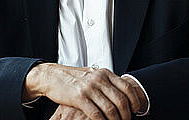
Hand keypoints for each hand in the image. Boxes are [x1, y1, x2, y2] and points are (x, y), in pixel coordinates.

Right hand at [23, 63, 142, 119]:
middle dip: (127, 115)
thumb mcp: (92, 74)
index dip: (135, 100)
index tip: (137, 109)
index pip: (127, 87)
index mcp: (104, 73)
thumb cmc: (73, 77)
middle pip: (121, 100)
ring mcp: (89, 88)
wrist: (52, 76)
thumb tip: (121, 91)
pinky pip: (96, 114)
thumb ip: (106, 81)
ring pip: (111, 109)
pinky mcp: (79, 98)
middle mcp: (99, 79)